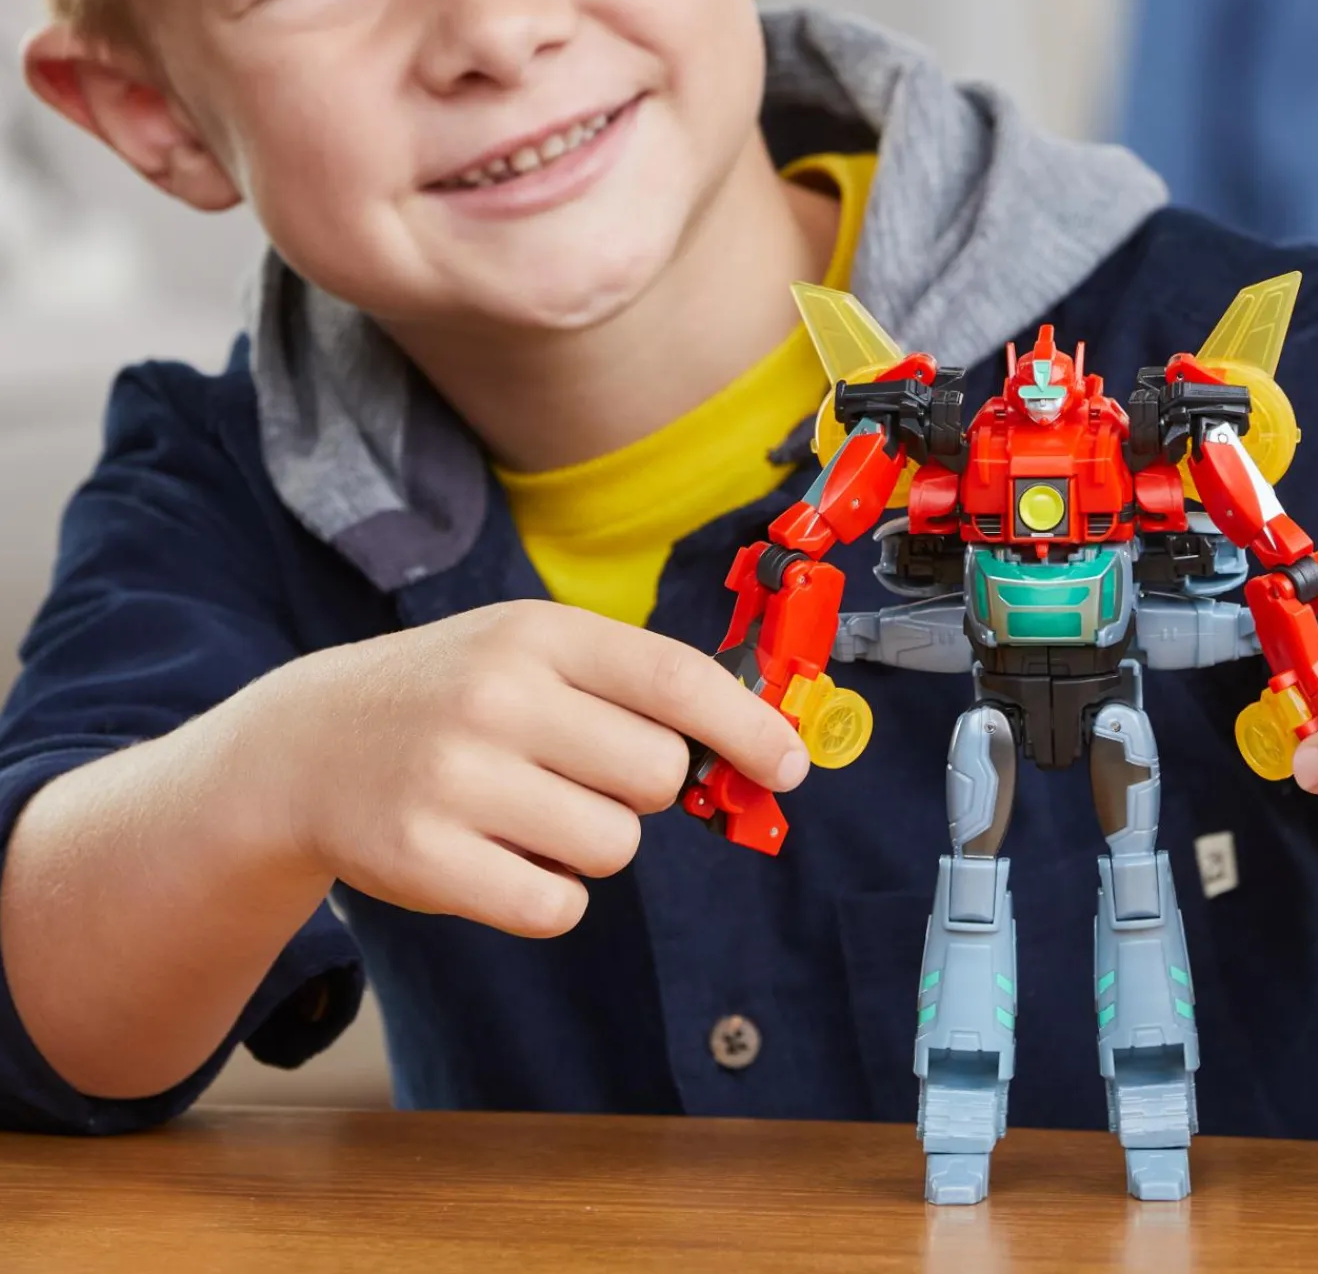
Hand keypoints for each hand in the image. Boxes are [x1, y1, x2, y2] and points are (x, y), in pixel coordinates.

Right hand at [241, 601, 808, 938]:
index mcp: (536, 634)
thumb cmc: (451, 696)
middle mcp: (497, 698)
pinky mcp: (422, 860)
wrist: (303, 746)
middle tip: (580, 775)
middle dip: (644, 788)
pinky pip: (556, 908)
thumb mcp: (529, 653)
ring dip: (592, 844)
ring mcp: (454, 778)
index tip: (789, 766)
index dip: (747, 727)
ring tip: (527, 811)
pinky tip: (498, 857)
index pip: (675, 679)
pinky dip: (548, 897)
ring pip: (614, 846)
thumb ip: (633, 687)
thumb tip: (756, 748)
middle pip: (658, 773)